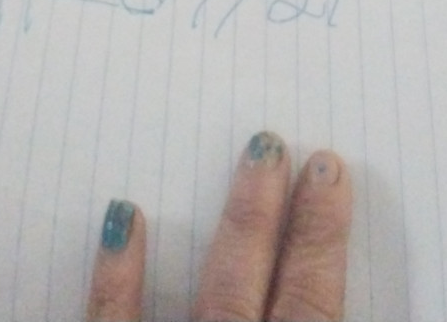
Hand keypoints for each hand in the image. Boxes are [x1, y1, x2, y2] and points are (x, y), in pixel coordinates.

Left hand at [87, 131, 351, 320]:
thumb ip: (311, 318)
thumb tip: (318, 283)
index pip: (312, 304)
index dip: (322, 239)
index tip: (328, 172)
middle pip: (257, 281)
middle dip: (274, 211)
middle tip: (279, 143)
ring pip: (213, 289)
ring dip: (235, 222)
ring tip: (251, 153)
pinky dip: (118, 275)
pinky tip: (124, 214)